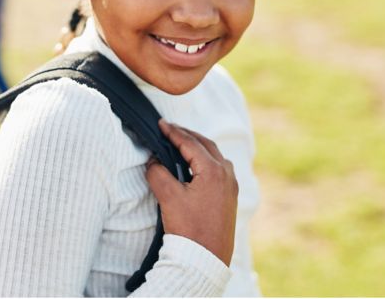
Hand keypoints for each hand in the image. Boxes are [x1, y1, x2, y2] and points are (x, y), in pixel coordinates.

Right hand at [146, 119, 237, 265]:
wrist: (205, 261)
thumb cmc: (189, 230)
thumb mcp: (169, 198)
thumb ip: (158, 173)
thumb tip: (153, 161)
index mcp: (213, 170)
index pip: (190, 143)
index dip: (173, 132)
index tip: (161, 123)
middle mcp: (226, 174)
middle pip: (205, 144)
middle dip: (187, 135)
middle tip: (170, 129)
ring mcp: (231, 186)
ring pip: (215, 155)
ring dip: (198, 146)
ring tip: (181, 142)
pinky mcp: (230, 197)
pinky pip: (220, 168)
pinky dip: (206, 159)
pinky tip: (196, 164)